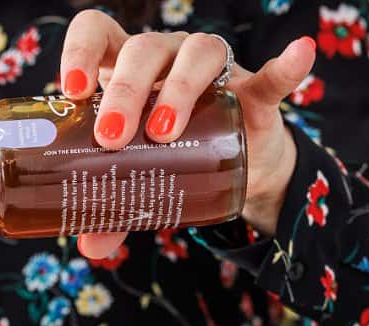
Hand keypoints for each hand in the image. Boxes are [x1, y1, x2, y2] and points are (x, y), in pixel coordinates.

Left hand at [59, 10, 317, 254]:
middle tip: (112, 137)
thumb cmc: (171, 161)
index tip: (72, 90)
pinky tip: (297, 54)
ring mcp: (212, 70)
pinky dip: (284, 67)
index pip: (98, 36)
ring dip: (178, 89)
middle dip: (125, 90)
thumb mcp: (138, 183)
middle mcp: (166, 59)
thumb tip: (89, 247)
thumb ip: (112, 211)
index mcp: (125, 72)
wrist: (237, 170)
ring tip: (164, 134)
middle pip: (143, 49)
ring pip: (197, 54)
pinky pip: (271, 76)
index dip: (81, 52)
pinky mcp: (255, 90)